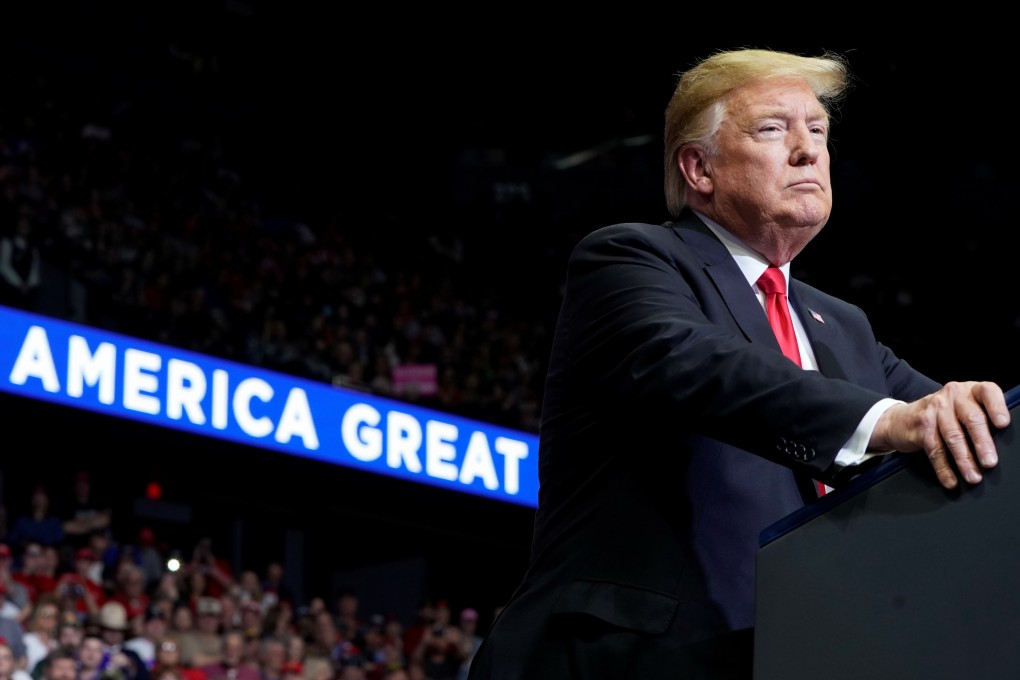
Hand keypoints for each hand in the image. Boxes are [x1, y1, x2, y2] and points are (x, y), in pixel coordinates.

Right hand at [871, 381, 1009, 488]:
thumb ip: (981, 417)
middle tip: (990, 462)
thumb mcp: (962, 408)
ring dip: (964, 460)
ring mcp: (935, 408)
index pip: (988, 392)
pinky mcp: (922, 425)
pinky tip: (951, 480)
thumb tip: (1003, 444)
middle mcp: (953, 395)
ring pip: (953, 437)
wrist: (900, 419)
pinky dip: (944, 468)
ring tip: (973, 477)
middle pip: (972, 419)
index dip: (997, 407)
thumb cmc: (943, 416)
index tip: (1002, 424)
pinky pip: (935, 449)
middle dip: (982, 443)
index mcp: (969, 390)